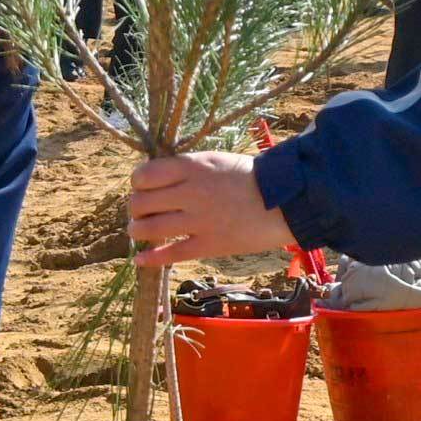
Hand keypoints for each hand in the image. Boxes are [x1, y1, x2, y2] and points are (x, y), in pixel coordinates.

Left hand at [128, 150, 293, 266]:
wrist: (285, 200)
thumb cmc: (250, 177)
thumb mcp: (215, 161)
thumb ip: (185, 169)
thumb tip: (155, 180)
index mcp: (192, 166)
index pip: (144, 175)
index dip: (138, 183)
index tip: (142, 188)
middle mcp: (190, 192)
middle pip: (141, 202)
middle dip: (136, 208)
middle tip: (141, 211)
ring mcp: (198, 220)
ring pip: (148, 228)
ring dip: (137, 231)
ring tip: (139, 231)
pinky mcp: (208, 245)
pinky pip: (169, 254)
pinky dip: (149, 259)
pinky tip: (140, 260)